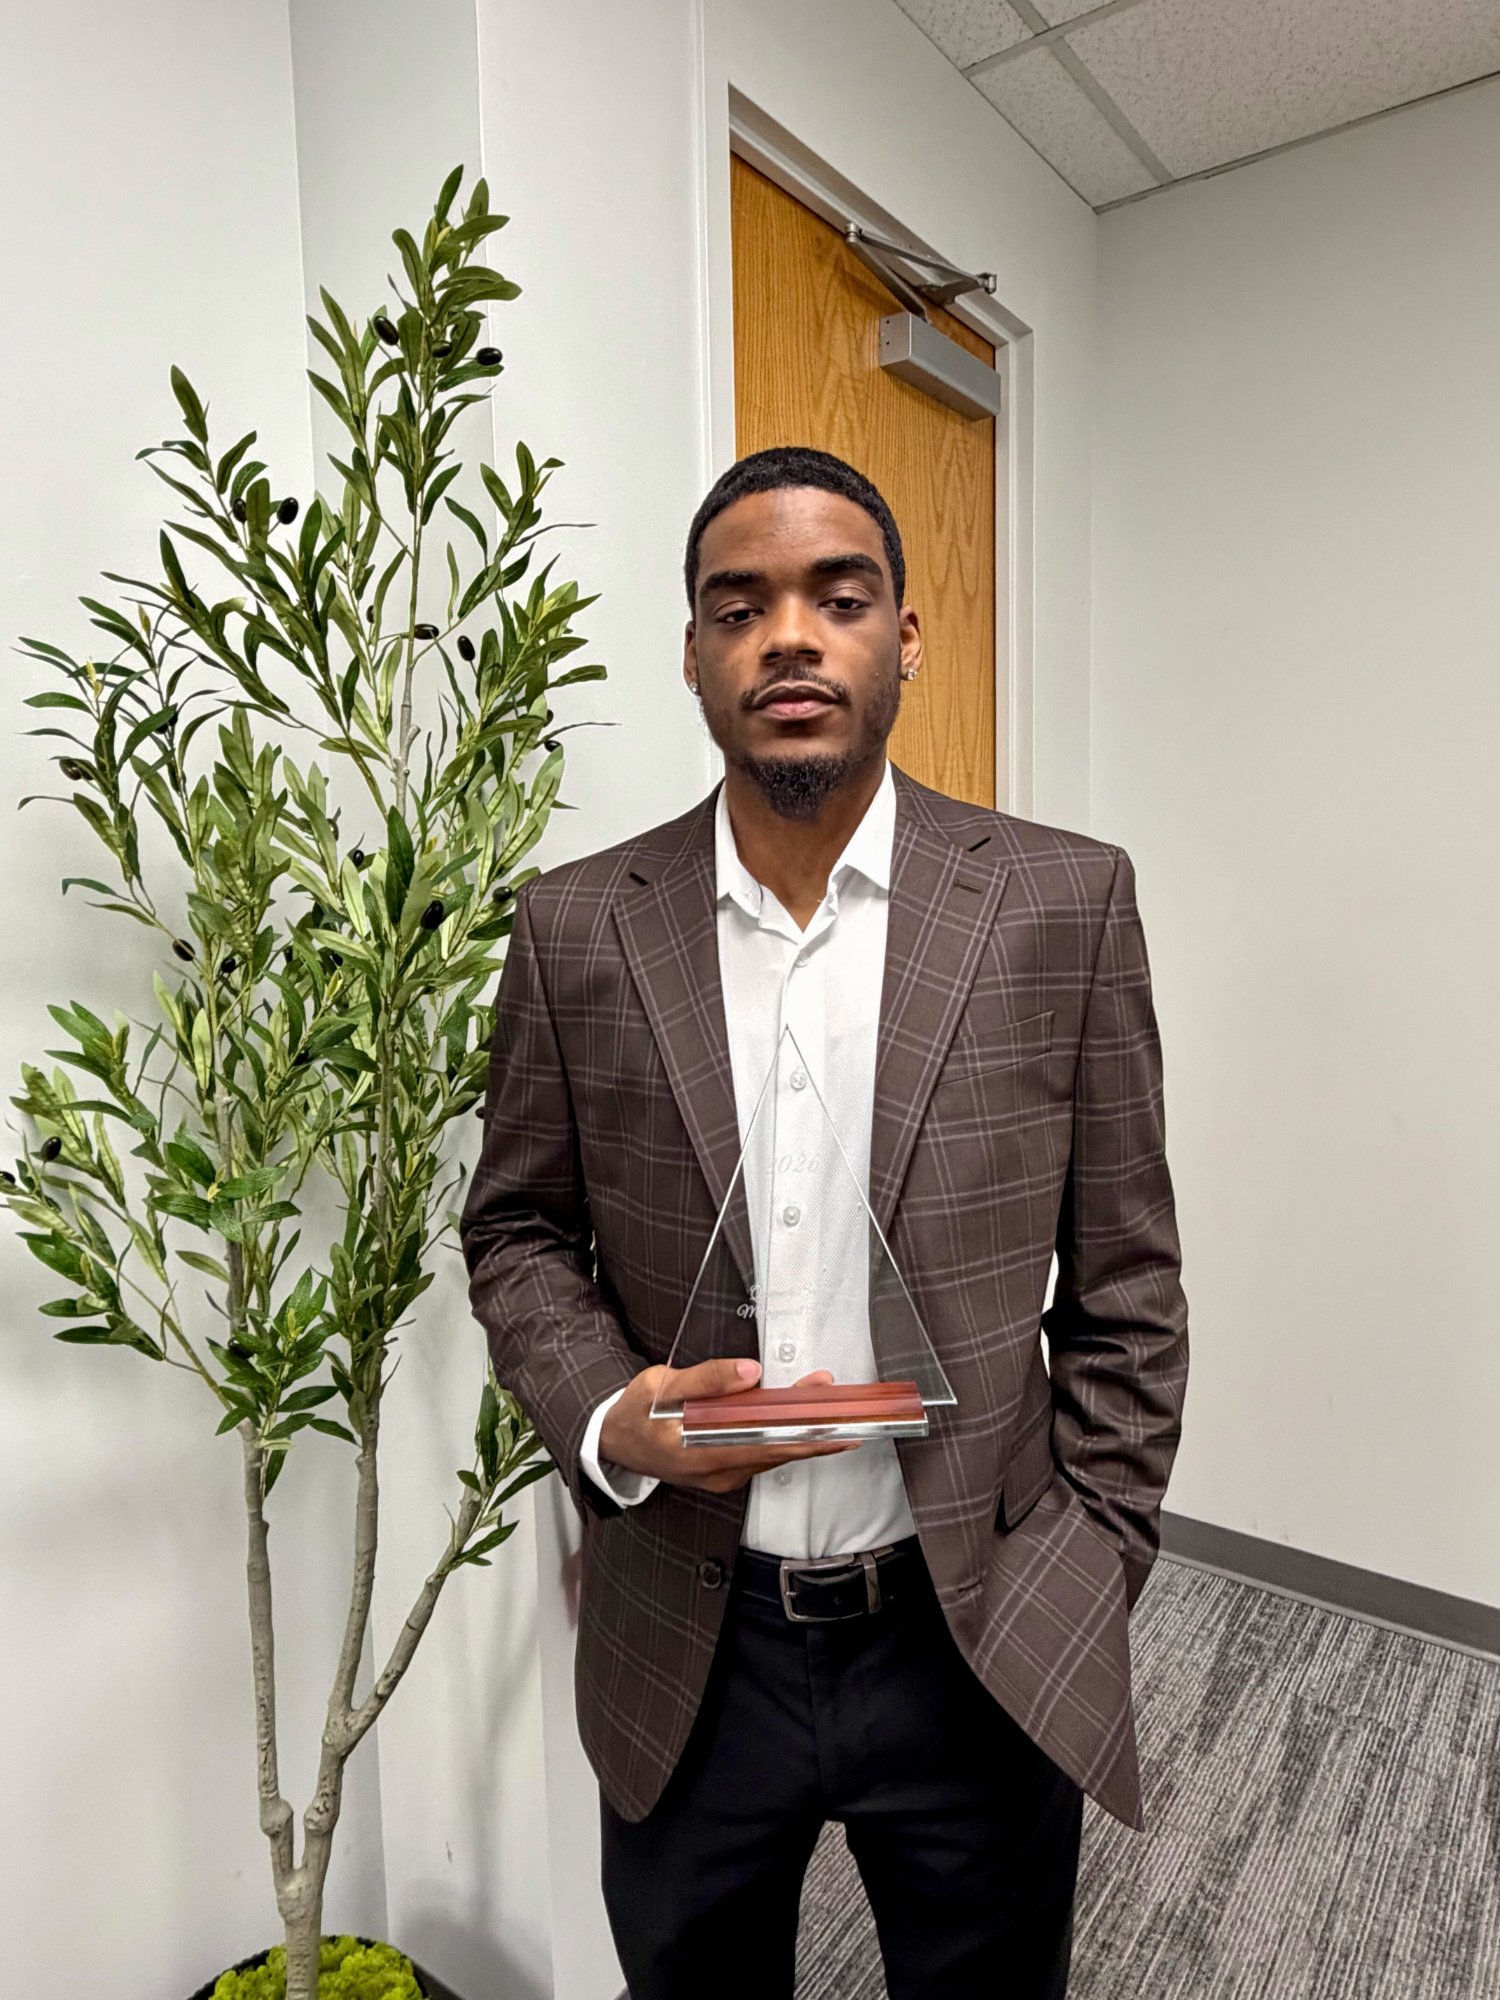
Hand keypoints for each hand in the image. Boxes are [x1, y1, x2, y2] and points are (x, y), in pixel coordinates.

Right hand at [598, 1357, 860, 1495]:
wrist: (612, 1441)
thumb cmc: (635, 1413)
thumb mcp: (661, 1387)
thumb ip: (706, 1380)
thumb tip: (750, 1372)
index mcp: (701, 1455)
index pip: (765, 1448)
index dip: (804, 1439)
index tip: (835, 1430)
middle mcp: (717, 1472)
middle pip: (776, 1450)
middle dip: (812, 1429)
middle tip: (844, 1409)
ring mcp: (722, 1473)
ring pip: (771, 1451)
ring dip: (799, 1429)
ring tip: (825, 1401)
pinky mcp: (724, 1467)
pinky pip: (760, 1452)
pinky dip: (781, 1433)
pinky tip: (797, 1415)